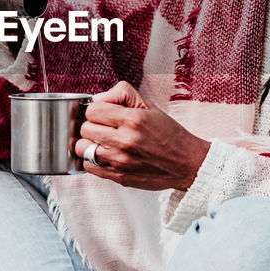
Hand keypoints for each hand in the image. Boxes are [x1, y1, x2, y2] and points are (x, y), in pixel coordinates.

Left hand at [74, 82, 210, 190]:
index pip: (92, 110)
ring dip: (89, 144)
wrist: (187, 163)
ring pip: (82, 149)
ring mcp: (121, 161)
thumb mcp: (149, 106)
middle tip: (104, 128)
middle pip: (85, 129)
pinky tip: (104, 155)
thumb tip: (97, 98)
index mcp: (132, 119)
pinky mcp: (119, 177)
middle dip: (92, 126)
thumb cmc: (168, 133)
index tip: (103, 114)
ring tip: (101, 142)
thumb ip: (122, 93)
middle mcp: (125, 141)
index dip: (96, 110)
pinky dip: (92, 160)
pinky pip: (89, 167)